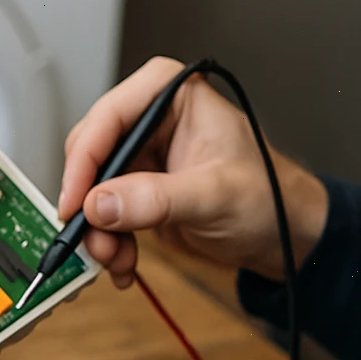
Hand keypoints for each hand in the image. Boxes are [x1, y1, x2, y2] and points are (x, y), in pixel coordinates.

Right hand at [59, 57, 329, 288]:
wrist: (284, 235)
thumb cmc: (269, 197)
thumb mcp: (215, 196)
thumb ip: (157, 199)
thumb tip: (101, 204)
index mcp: (171, 94)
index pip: (109, 117)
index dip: (84, 161)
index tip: (76, 202)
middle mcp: (151, 119)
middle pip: (91, 154)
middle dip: (90, 204)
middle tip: (94, 241)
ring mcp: (143, 156)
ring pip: (93, 190)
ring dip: (98, 231)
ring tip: (117, 261)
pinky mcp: (140, 190)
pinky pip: (105, 214)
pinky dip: (109, 241)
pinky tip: (123, 265)